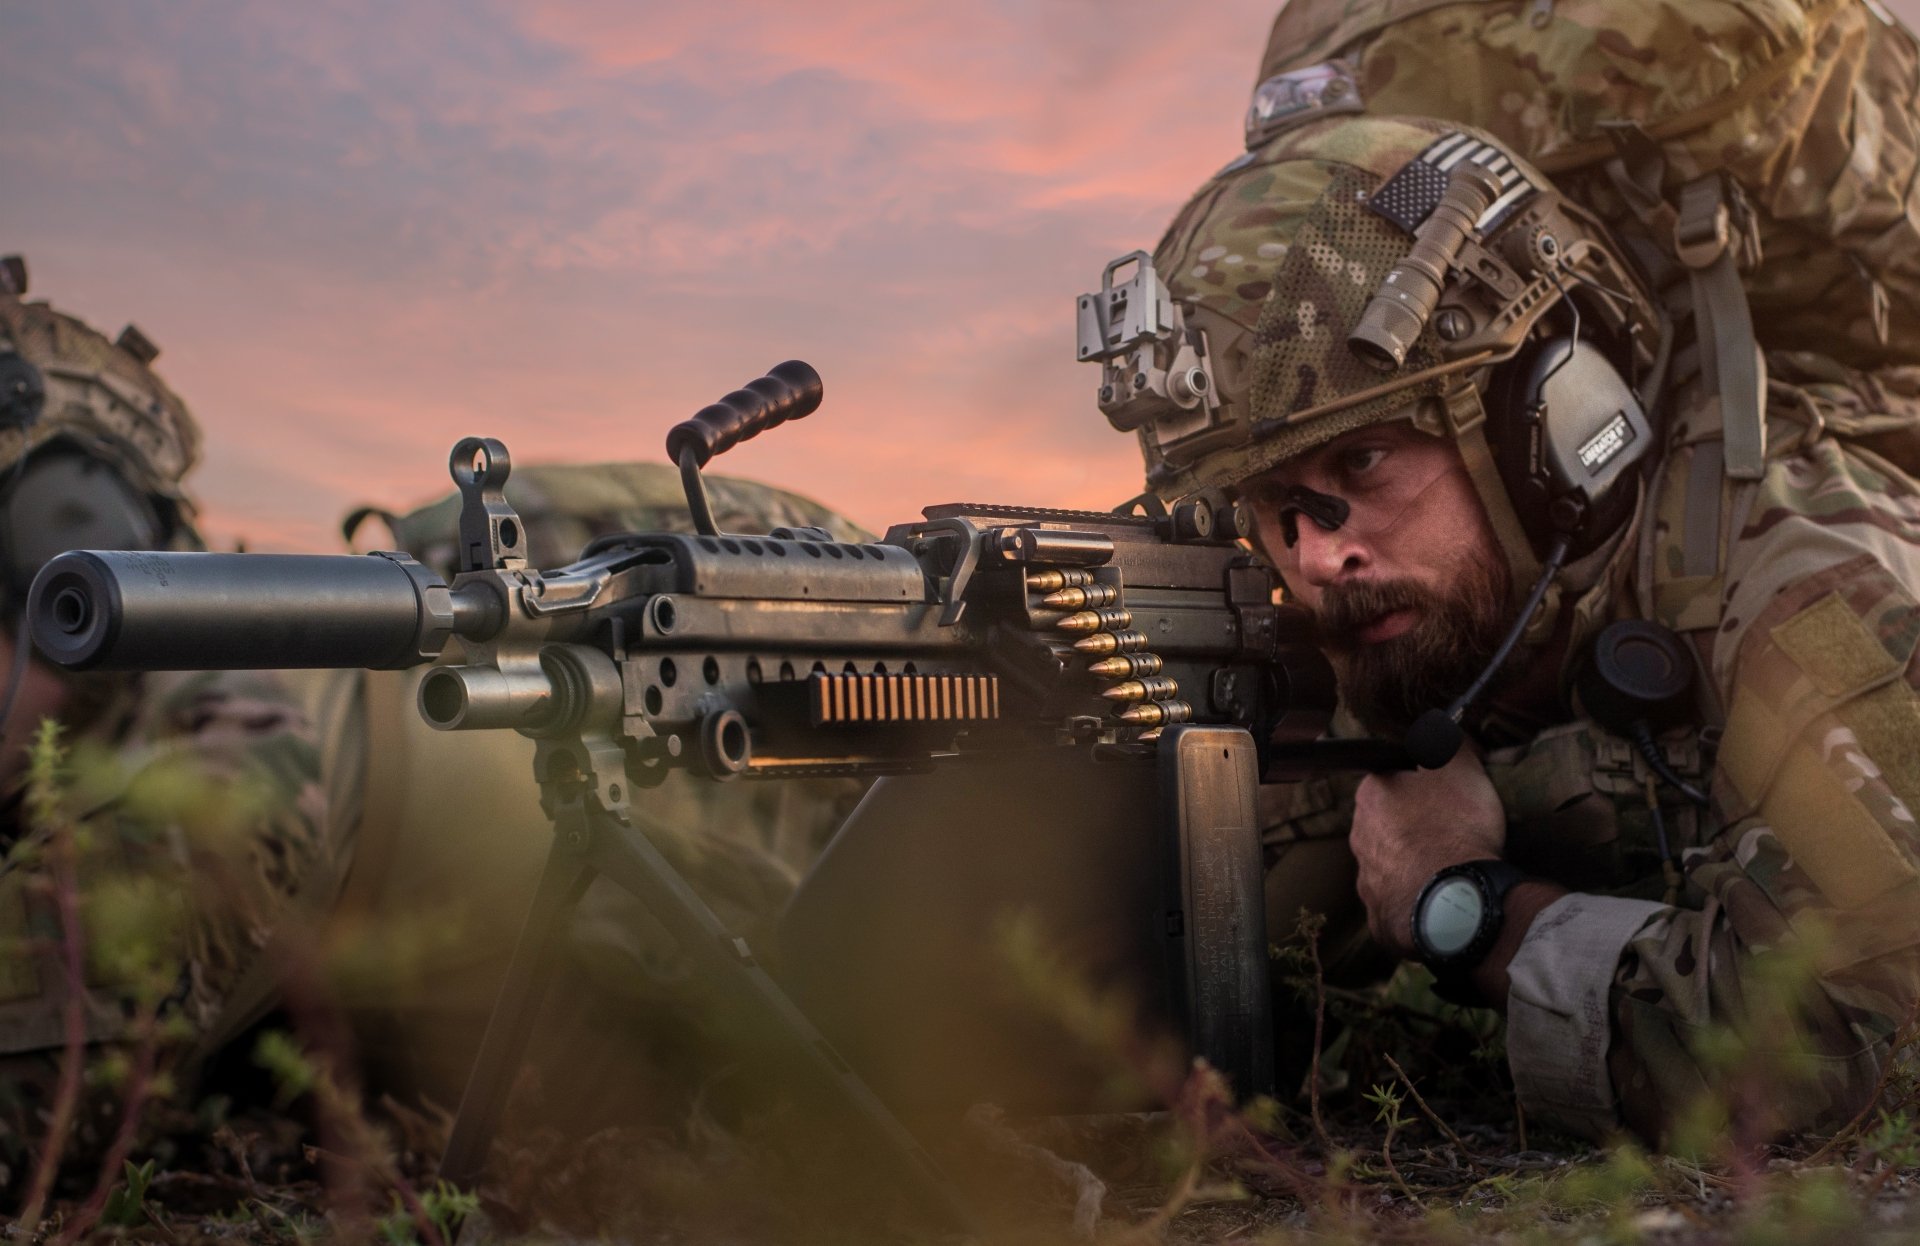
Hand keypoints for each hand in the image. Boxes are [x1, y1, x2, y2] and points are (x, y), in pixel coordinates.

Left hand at [1350, 746, 1506, 958]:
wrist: (1456, 897)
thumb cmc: (1455, 826)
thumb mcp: (1459, 765)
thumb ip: (1445, 741)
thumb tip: (1440, 728)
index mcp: (1370, 797)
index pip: (1390, 783)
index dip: (1420, 789)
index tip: (1446, 799)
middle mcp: (1358, 837)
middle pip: (1387, 826)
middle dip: (1414, 829)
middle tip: (1451, 834)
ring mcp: (1366, 881)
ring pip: (1391, 866)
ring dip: (1413, 866)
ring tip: (1449, 871)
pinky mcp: (1379, 919)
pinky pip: (1399, 905)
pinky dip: (1416, 903)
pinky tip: (1440, 901)